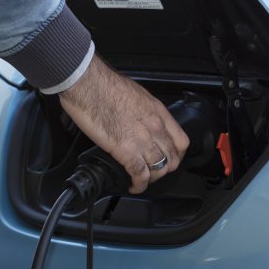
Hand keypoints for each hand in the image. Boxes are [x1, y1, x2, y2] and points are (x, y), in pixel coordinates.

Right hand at [58, 54, 189, 193]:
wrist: (87, 83)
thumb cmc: (104, 84)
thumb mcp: (135, 94)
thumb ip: (143, 110)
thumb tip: (139, 120)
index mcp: (158, 111)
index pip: (181, 141)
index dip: (177, 154)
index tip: (168, 157)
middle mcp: (154, 127)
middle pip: (172, 159)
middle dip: (164, 169)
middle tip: (154, 171)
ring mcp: (141, 139)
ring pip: (159, 170)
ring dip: (152, 179)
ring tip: (142, 180)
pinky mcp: (124, 150)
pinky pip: (140, 174)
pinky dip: (138, 185)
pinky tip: (133, 186)